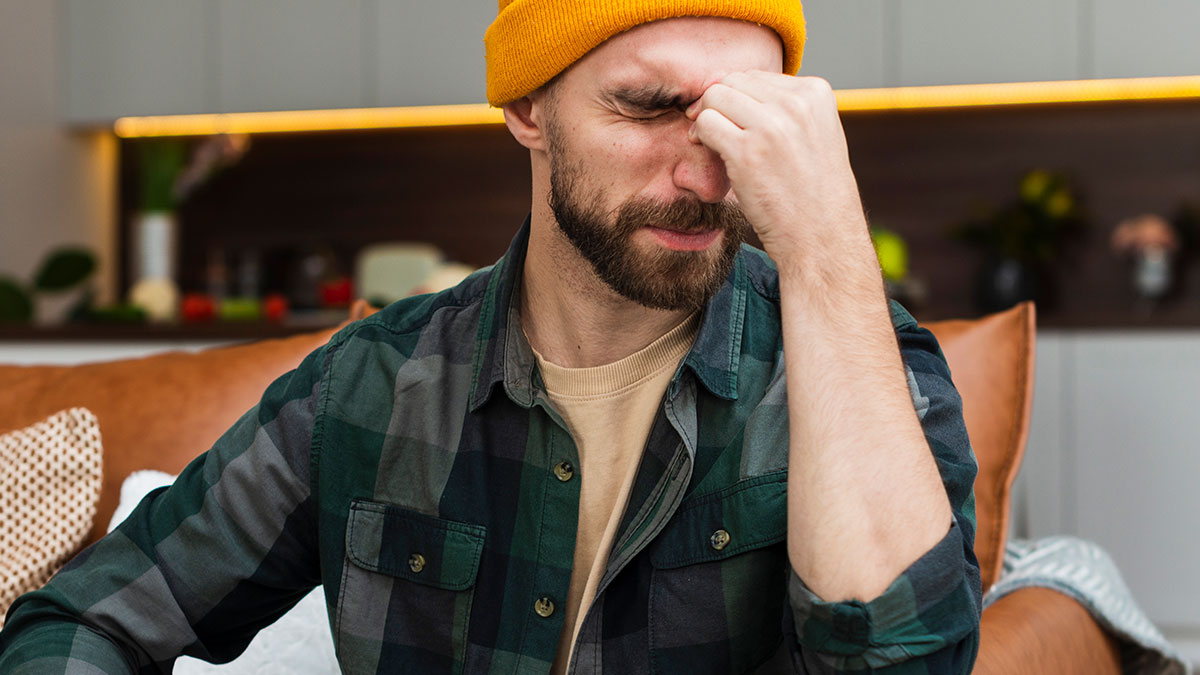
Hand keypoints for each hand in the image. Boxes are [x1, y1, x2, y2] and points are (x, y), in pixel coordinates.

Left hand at [686, 72, 876, 287]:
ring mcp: (772, 125)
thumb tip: (735, 90)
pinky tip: (708, 153)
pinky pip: (706, 123)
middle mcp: (797, 103)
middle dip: (718, 105)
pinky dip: (700, 136)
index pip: (757, 76)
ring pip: (714, 96)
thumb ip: (787, 110)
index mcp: (816, 93)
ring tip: (714, 144)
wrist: (823, 238)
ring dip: (706, 118)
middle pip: (732, 81)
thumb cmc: (814, 195)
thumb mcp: (815, 136)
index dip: (737, 99)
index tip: (735, 123)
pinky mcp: (748, 151)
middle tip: (715, 132)